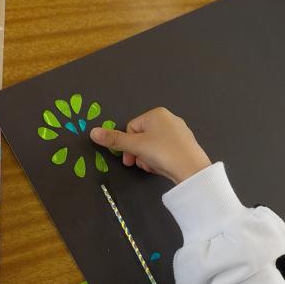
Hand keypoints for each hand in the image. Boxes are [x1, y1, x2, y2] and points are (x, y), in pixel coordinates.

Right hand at [90, 107, 210, 183]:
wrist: (191, 169)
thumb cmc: (163, 152)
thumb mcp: (135, 146)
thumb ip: (114, 140)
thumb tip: (93, 132)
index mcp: (156, 114)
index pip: (131, 128)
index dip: (127, 145)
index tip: (129, 158)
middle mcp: (169, 119)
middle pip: (142, 137)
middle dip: (138, 153)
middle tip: (140, 164)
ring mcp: (179, 132)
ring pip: (153, 146)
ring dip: (148, 158)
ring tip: (153, 166)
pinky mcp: (185, 145)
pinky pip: (165, 151)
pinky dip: (160, 160)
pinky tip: (163, 167)